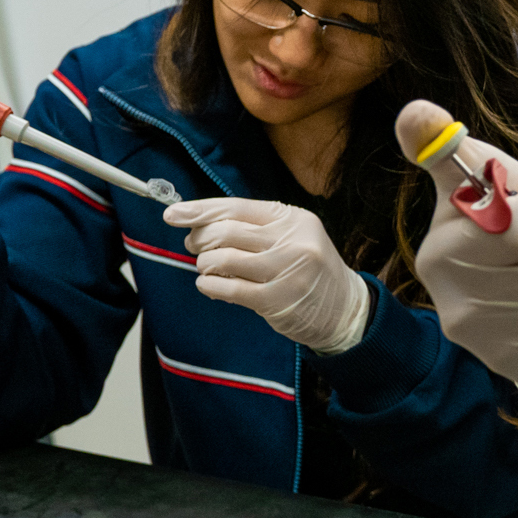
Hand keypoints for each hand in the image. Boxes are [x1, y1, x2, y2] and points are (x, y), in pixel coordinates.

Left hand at [163, 198, 370, 353]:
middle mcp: (293, 242)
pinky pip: (229, 289)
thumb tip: (197, 223)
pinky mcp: (277, 301)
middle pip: (226, 232)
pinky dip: (209, 286)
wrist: (345, 310)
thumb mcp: (291, 238)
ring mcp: (286, 272)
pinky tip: (209, 285)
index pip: (236, 208)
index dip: (200, 210)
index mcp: (293, 219)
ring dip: (204, 264)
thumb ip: (252, 229)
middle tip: (194, 248)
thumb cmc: (308, 271)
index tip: (173, 213)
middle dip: (199, 239)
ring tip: (207, 269)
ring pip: (223, 259)